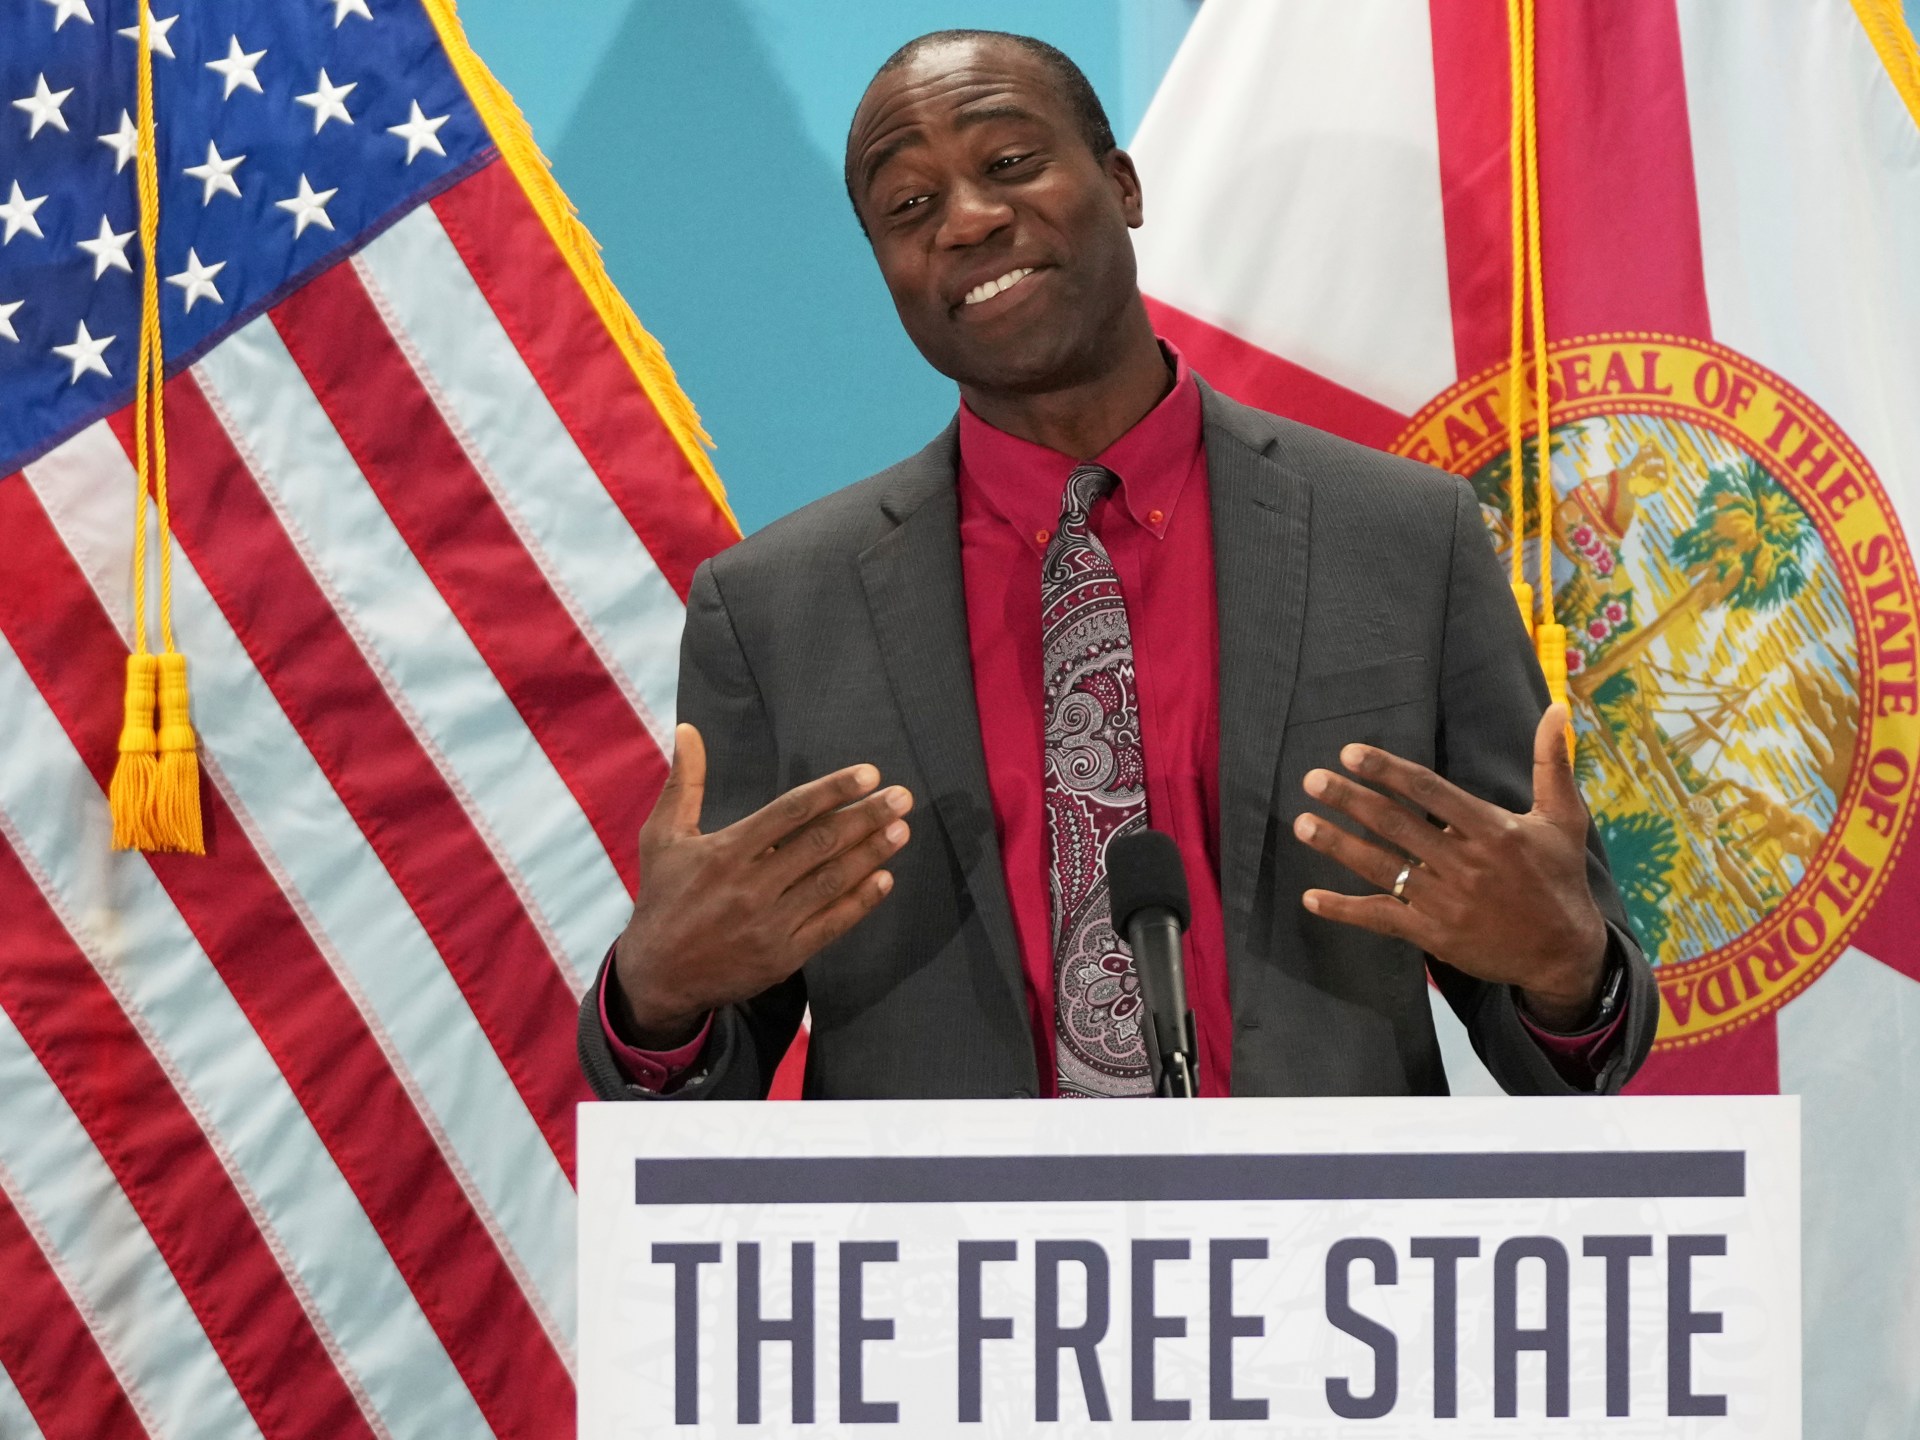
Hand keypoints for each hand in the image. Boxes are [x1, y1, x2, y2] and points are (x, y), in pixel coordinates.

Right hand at [609, 724, 912, 1046]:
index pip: (790, 812)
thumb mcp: (663, 836)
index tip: (868, 774)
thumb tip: (686, 729)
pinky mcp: (783, 956)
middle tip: (901, 797)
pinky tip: (884, 879)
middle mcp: (751, 885)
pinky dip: (861, 901)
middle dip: (865, 817)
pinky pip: (831, 924)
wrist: (658, 975)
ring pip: (831, 881)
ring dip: (871, 854)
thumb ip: (684, 783)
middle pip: (820, 844)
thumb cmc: (664, 897)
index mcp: (726, 851)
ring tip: (901, 829)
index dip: (832, 791)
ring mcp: (770, 923)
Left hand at [1291, 704, 1607, 1029]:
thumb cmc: (1560, 878)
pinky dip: (1344, 909)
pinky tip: (1311, 898)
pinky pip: (1381, 917)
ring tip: (1302, 823)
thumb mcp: (1564, 819)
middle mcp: (1465, 864)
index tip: (1350, 753)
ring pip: (1381, 868)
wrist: (1565, 954)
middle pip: (1396, 825)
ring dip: (1338, 845)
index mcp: (1493, 830)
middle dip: (1350, 800)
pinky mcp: (1433, 935)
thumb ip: (1552, 764)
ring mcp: (1445, 901)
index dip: (1387, 771)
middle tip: (1312, 780)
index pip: (1429, 791)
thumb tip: (1556, 710)